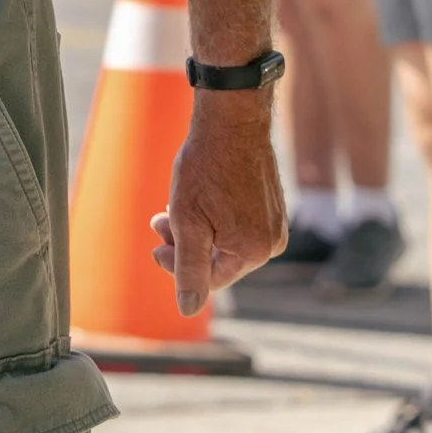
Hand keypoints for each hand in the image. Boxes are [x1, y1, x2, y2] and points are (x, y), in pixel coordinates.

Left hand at [149, 94, 285, 313]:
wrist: (232, 122)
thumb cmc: (207, 168)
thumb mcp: (188, 222)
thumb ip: (188, 268)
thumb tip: (188, 309)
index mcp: (252, 252)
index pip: (209, 279)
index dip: (177, 266)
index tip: (156, 246)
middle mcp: (271, 243)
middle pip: (218, 260)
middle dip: (184, 244)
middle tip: (159, 221)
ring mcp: (275, 225)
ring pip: (225, 241)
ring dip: (195, 229)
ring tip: (172, 208)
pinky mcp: (272, 207)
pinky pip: (237, 225)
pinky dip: (213, 218)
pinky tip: (198, 198)